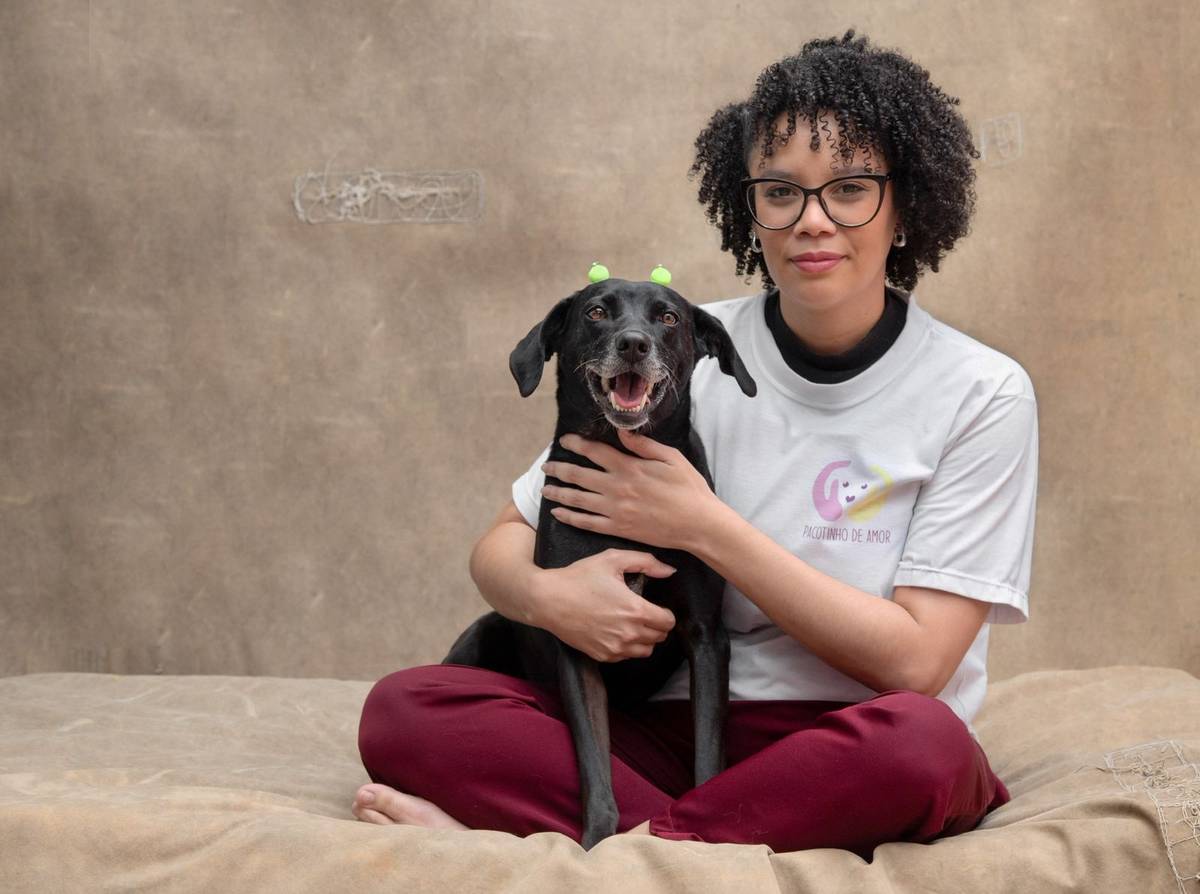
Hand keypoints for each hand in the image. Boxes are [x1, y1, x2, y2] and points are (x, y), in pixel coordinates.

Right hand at [532, 549, 676, 661]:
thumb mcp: (612, 559)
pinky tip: (617, 632)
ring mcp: (615, 647)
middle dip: (657, 625)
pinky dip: (627, 647)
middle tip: (645, 613)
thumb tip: (669, 571)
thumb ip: (646, 562)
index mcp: (636, 610)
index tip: (657, 607)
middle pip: (660, 637)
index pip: (668, 622)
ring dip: (645, 639)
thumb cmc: (579, 578)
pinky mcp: (602, 655)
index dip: (666, 613)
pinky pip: (626, 657)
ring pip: (645, 651)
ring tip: (633, 624)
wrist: (547, 600)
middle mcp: (628, 633)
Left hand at [540, 429, 720, 551]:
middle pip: (578, 475)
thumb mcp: (671, 457)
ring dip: (558, 493)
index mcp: (629, 467)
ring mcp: (615, 510)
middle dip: (559, 469)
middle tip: (546, 467)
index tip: (564, 441)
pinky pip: (587, 523)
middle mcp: (617, 488)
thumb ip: (643, 445)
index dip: (576, 444)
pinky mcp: (618, 529)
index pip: (594, 451)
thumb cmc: (689, 489)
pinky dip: (570, 518)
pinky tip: (558, 514)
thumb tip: (621, 431)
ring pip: (578, 500)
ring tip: (545, 489)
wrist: (698, 524)